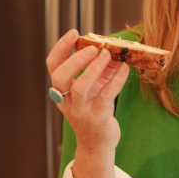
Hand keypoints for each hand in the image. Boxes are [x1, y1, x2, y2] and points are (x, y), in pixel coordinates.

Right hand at [46, 29, 129, 177]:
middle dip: (75, 59)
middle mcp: (66, 101)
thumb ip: (102, 69)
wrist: (97, 145)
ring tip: (107, 54)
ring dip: (94, 67)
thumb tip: (115, 49)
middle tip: (92, 47)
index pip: (53, 66)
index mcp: (61, 91)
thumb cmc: (94, 112)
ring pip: (81, 87)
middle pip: (60, 77)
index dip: (61, 48)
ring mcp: (80, 111)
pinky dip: (116, 80)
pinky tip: (125, 69)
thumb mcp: (94, 88)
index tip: (73, 33)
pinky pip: (106, 95)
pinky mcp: (97, 118)